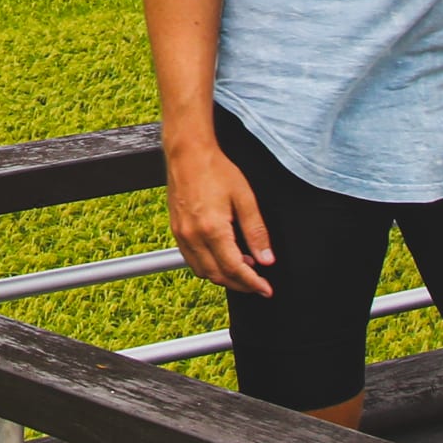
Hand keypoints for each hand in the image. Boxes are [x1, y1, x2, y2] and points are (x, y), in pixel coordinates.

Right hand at [166, 147, 274, 293]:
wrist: (188, 153)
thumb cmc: (216, 169)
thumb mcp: (245, 198)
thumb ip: (256, 231)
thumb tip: (266, 259)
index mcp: (212, 229)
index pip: (235, 269)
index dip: (253, 283)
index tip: (266, 289)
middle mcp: (193, 236)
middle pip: (217, 275)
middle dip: (240, 284)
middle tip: (257, 283)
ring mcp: (182, 234)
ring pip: (202, 271)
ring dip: (223, 276)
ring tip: (242, 267)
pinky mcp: (176, 230)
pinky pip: (191, 260)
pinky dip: (207, 266)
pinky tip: (221, 256)